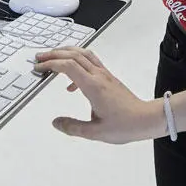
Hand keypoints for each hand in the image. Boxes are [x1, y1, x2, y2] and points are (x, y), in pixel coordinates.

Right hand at [34, 47, 165, 143]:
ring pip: (83, 54)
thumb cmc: (124, 126)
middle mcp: (98, 76)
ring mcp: (105, 75)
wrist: (146, 119)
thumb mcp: (95, 132)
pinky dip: (76, 63)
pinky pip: (90, 62)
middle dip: (54, 54)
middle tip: (38, 58)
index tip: (38, 69)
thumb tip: (55, 122)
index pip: (68, 66)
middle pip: (74, 55)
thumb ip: (73, 127)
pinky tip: (70, 84)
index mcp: (93, 86)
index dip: (51, 64)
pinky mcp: (109, 78)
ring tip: (51, 59)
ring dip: (66, 53)